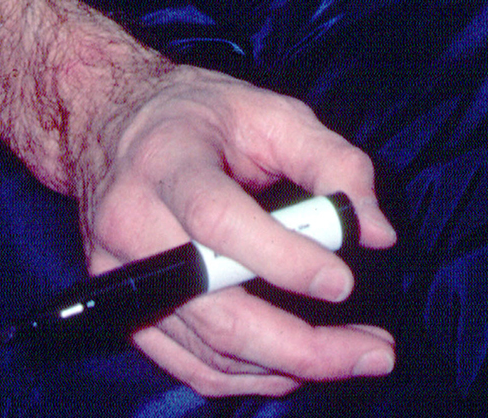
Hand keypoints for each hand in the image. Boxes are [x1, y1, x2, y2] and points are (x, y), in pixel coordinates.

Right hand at [68, 52, 398, 397]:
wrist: (111, 124)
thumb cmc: (200, 116)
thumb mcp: (271, 111)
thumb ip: (330, 160)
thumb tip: (377, 231)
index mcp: (168, 163)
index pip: (219, 221)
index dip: (282, 258)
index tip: (343, 282)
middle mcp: (133, 226)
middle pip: (215, 310)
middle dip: (301, 344)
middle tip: (374, 351)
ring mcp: (122, 278)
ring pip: (208, 351)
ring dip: (287, 366)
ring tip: (352, 357)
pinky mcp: (127, 311)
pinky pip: (188, 365)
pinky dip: (248, 376)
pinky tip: (295, 365)